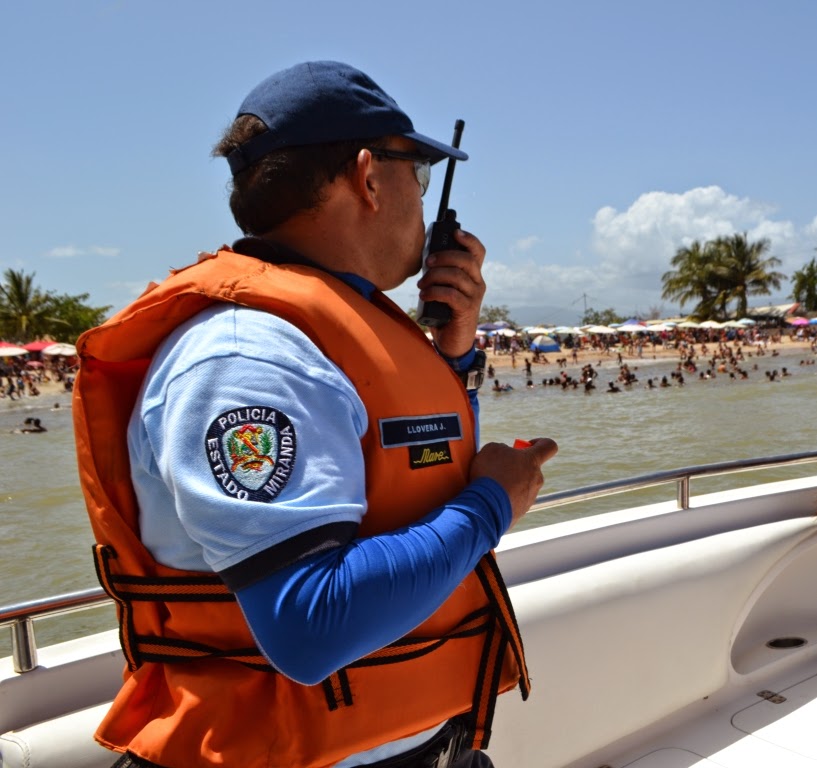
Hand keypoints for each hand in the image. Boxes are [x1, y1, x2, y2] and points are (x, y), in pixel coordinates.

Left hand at [418, 228, 485, 358]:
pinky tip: (424, 295)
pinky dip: (435, 292)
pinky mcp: (467, 310)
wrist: (452, 342)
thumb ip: (440, 275)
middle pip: (466, 260)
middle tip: (427, 263)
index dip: (469, 239)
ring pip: (457, 276)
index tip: (455, 232)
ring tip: (421, 285)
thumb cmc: (445, 313)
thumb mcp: (444, 290)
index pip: (478, 251)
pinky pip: (451, 294)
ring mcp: (474, 297)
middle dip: (443, 256)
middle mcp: (478, 283)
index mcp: (473, 275)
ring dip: (434, 277)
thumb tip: (425, 259)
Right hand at [469, 438, 558, 528]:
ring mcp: (530, 497)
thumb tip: (506, 455)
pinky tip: (490, 497)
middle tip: (498, 468)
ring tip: (491, 485)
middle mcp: (537, 479)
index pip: (549, 446)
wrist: (486, 506)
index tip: (527, 445)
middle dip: (516, 466)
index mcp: (532, 461)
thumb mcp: (492, 449)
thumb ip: (503, 448)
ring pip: (522, 485)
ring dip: (509, 483)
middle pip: (531, 468)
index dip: (540, 443)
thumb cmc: (490, 472)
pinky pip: (514, 500)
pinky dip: (504, 498)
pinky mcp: (521, 511)